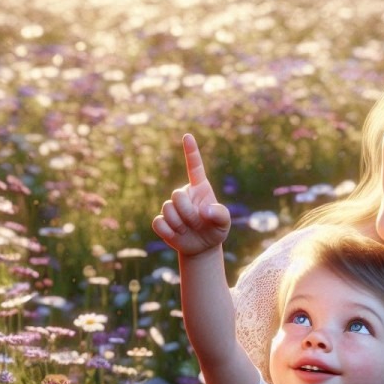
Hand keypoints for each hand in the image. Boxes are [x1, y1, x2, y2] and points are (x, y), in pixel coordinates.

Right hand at [152, 133, 230, 254]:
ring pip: (167, 210)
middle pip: (176, 195)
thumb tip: (204, 211)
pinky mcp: (162, 221)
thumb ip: (220, 214)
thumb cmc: (215, 229)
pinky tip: (177, 235)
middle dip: (187, 213)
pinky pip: (158, 223)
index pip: (194, 167)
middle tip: (197, 223)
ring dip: (180, 224)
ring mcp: (171, 207)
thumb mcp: (225, 223)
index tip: (188, 136)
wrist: (203, 246)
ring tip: (188, 230)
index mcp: (199, 188)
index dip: (191, 152)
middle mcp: (184, 194)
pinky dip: (169, 232)